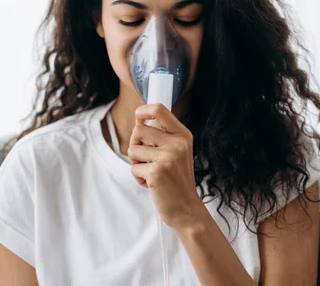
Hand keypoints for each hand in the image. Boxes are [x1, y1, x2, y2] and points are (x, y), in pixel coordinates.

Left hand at [128, 103, 204, 229]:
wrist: (187, 209)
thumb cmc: (177, 180)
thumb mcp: (177, 152)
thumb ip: (162, 136)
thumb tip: (139, 120)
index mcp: (182, 135)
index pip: (159, 109)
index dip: (143, 111)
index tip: (139, 118)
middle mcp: (177, 143)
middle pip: (139, 130)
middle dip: (135, 144)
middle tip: (146, 159)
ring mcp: (168, 157)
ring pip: (132, 150)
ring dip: (136, 163)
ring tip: (151, 172)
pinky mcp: (157, 173)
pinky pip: (133, 168)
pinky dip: (139, 178)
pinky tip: (152, 184)